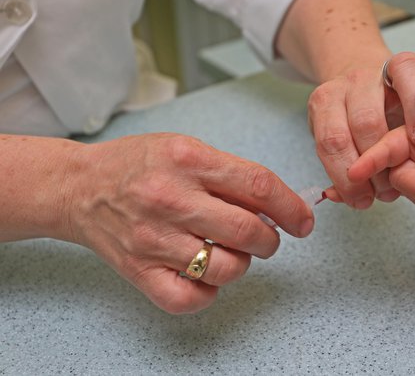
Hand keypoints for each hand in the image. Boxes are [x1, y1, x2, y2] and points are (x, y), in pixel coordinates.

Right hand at [63, 133, 313, 313]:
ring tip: (231, 251)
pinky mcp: (139, 271)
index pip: (259, 186)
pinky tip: (204, 274)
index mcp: (189, 160)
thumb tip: (277, 207)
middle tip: (267, 238)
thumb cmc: (138, 165)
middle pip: (248, 231)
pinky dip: (209, 292)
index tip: (302, 221)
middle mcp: (171, 199)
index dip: (291, 208)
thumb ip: (231, 174)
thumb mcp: (187, 148)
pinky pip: (190, 298)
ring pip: (226, 268)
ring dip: (242, 264)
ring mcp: (154, 239)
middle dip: (271, 240)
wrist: (79, 187)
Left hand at [308, 52, 414, 207]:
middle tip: (395, 183)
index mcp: (328, 102)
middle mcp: (356, 81)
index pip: (332, 140)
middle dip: (380, 157)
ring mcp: (389, 71)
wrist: (367, 90)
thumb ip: (341, 169)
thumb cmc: (355, 129)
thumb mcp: (341, 147)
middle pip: (364, 118)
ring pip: (400, 81)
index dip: (347, 174)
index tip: (365, 198)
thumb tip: (334, 197)